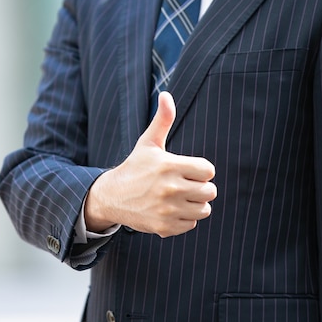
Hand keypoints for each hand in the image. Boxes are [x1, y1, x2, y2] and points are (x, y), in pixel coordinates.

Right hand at [84, 92, 216, 237]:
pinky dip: (184, 219)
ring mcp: (168, 209)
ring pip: (204, 209)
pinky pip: (191, 224)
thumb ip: (162, 120)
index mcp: (169, 166)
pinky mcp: (165, 227)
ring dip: (195, 204)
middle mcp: (170, 188)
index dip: (200, 170)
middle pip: (209, 191)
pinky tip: (170, 210)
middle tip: (183, 185)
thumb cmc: (135, 167)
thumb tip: (166, 94)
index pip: (208, 170)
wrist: (112, 197)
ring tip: (179, 198)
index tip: (187, 170)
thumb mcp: (148, 143)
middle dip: (199, 187)